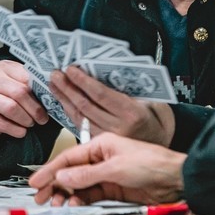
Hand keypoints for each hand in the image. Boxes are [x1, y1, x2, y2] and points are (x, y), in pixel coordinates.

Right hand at [0, 60, 48, 144]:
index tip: (50, 102)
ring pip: (11, 108)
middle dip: (35, 108)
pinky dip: (15, 130)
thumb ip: (30, 85)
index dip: (41, 91)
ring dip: (25, 119)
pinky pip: (1, 123)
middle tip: (42, 119)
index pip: (27, 77)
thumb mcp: (16, 86)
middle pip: (20, 93)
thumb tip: (53, 93)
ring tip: (31, 124)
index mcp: (5, 67)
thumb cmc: (4, 98)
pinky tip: (21, 132)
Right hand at [29, 133, 185, 206]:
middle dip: (54, 185)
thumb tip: (62, 178)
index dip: (51, 170)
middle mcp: (101, 159)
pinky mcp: (113, 190)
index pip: (69, 158)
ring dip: (66, 195)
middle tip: (40, 197)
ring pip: (79, 186)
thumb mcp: (115, 168)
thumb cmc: (150, 163)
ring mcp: (106, 175)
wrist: (174, 179)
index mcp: (101, 145)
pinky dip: (80, 201)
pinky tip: (74, 205)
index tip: (36, 181)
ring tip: (56, 204)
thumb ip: (87, 175)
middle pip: (71, 173)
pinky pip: (91, 195)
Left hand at [49, 65, 175, 145]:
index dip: (83, 81)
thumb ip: (129, 87)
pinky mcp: (101, 145)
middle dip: (67, 88)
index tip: (70, 69)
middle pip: (86, 105)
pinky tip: (62, 102)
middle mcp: (118, 128)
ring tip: (54, 86)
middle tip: (55, 74)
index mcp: (132, 113)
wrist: (161, 144)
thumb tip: (102, 69)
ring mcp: (108, 139)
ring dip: (64, 100)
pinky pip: (80, 127)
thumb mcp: (150, 98)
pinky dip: (69, 113)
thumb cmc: (156, 118)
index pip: (100, 94)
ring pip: (79, 118)